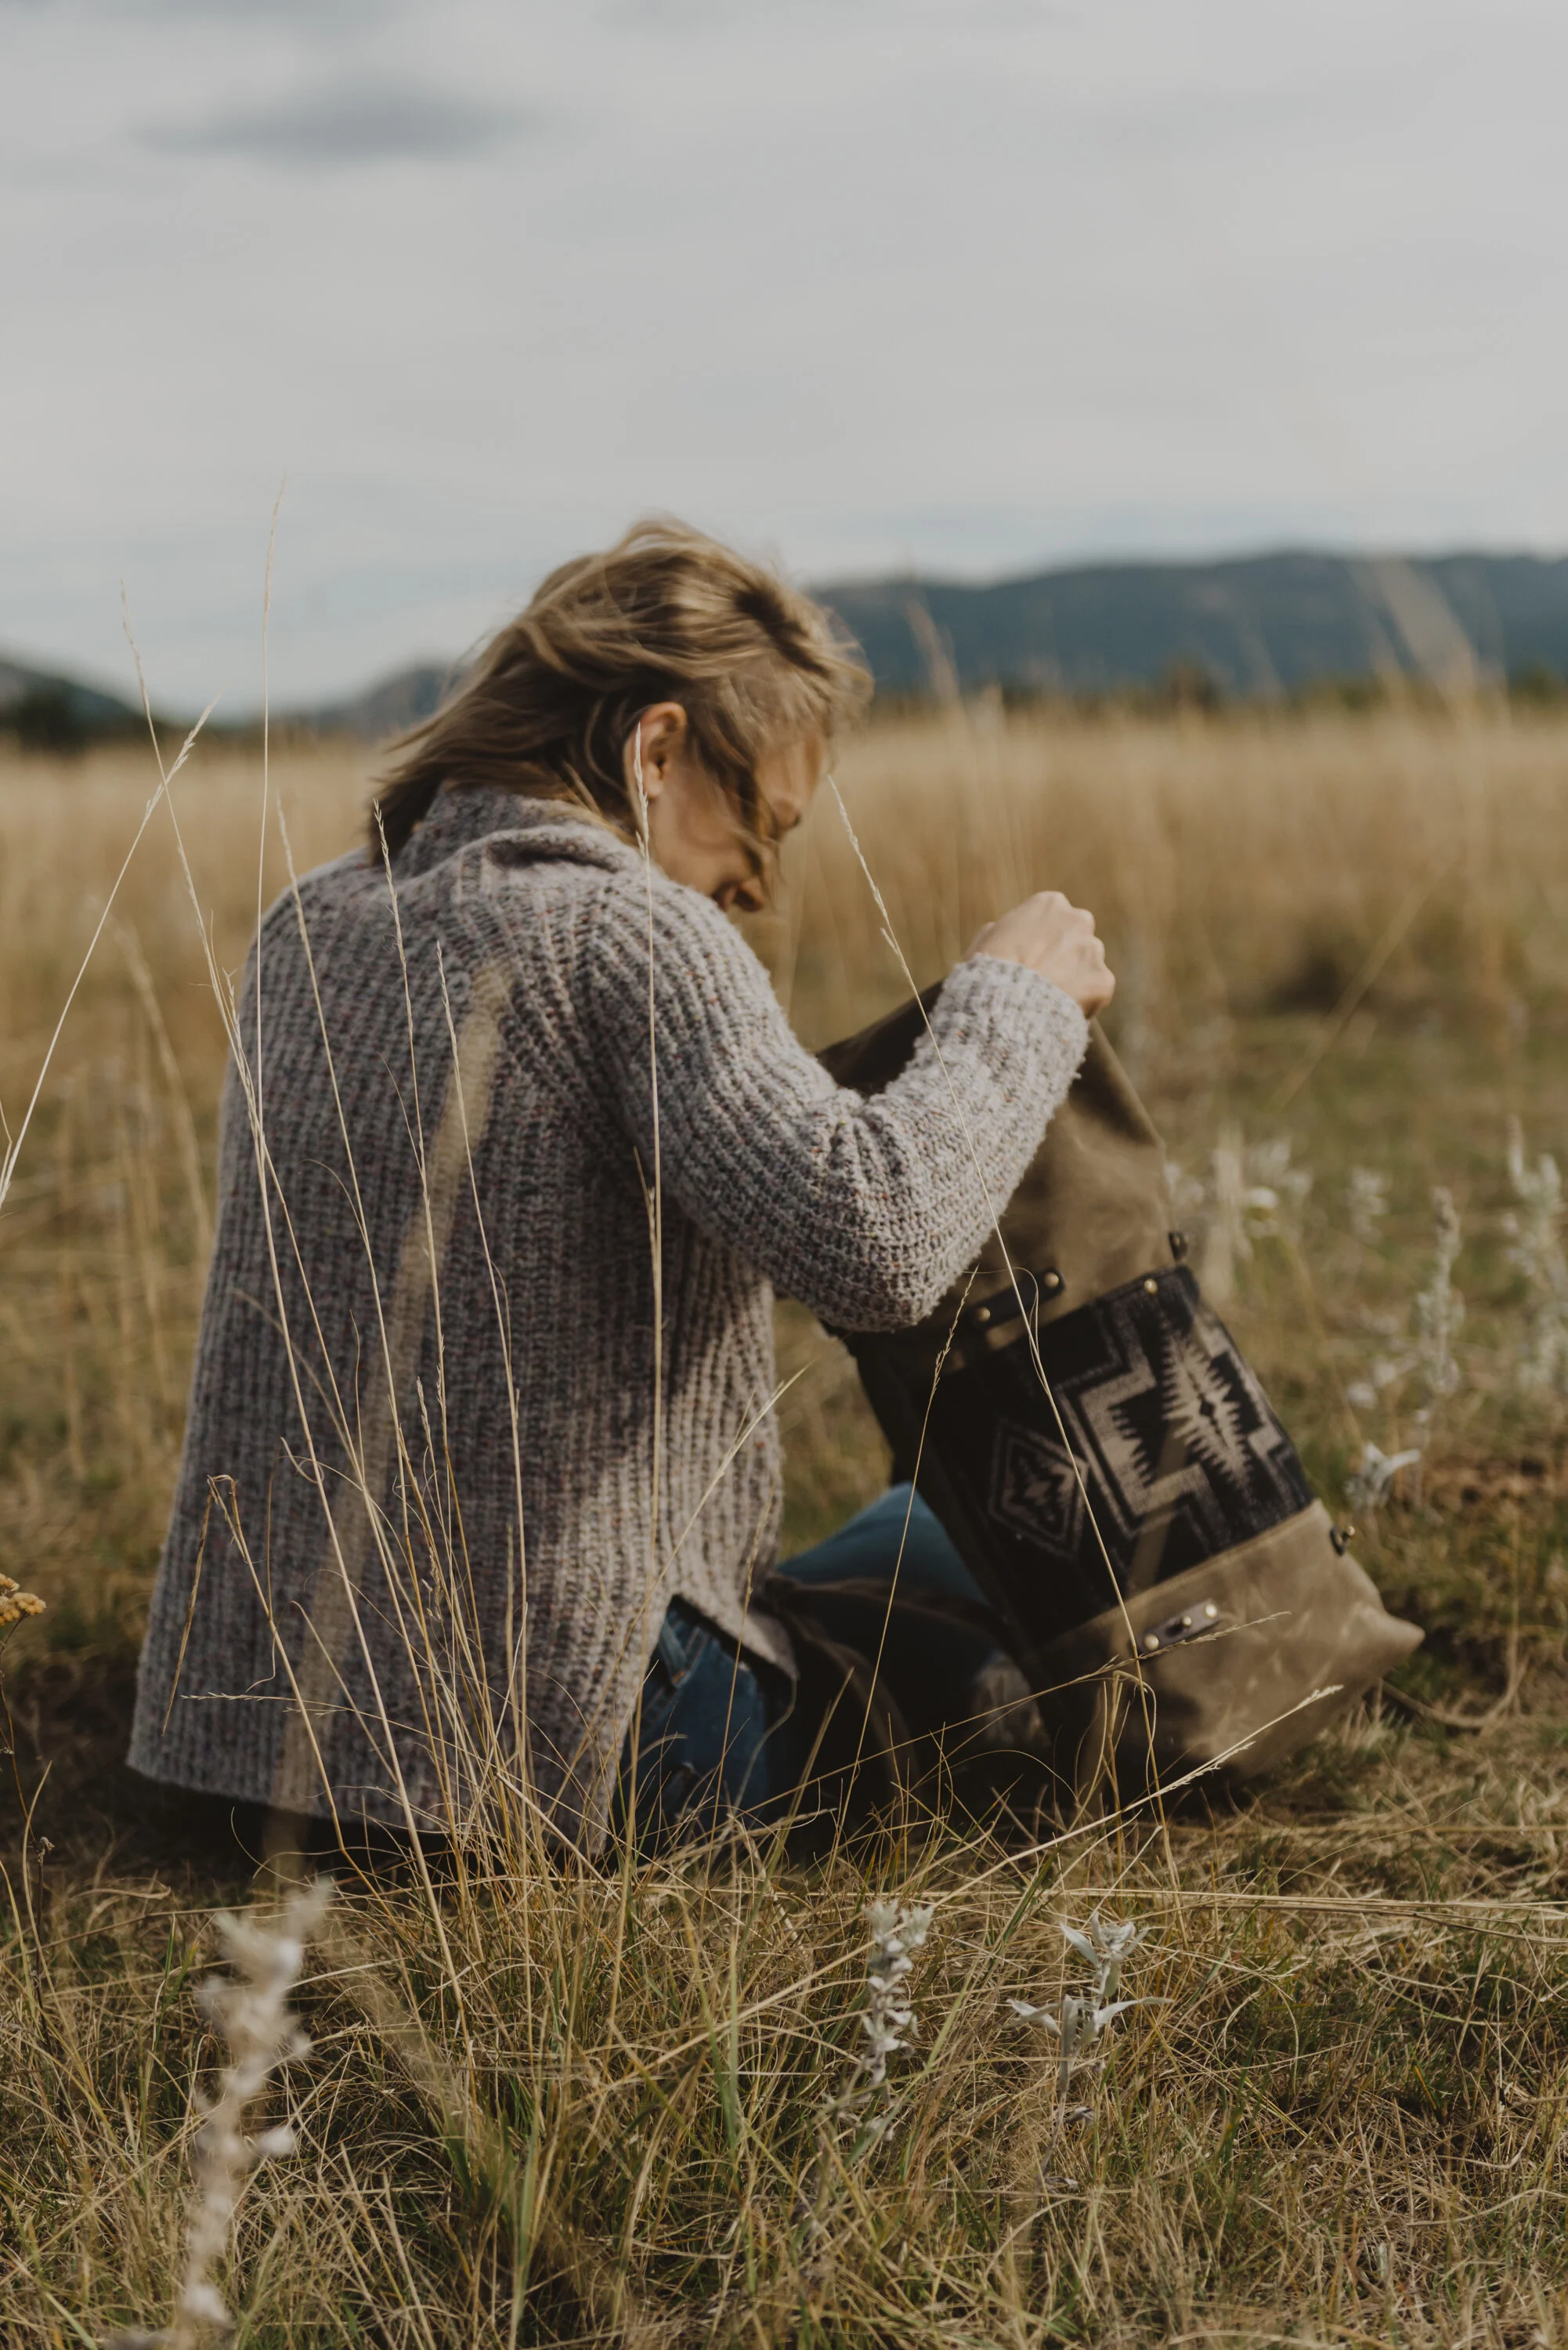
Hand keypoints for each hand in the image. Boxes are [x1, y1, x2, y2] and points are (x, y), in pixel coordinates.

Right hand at [966, 891, 1114, 1016]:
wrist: (1005, 1005)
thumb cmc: (988, 972)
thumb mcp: (984, 942)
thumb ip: (1003, 931)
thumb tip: (1004, 935)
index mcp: (1049, 904)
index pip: (1053, 917)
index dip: (1041, 940)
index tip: (1031, 957)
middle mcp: (1078, 920)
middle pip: (1076, 937)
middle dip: (1065, 954)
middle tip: (1045, 979)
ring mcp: (1094, 950)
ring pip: (1089, 964)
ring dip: (1076, 978)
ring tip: (1051, 1001)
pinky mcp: (1103, 981)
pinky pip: (1096, 993)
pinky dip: (1085, 1003)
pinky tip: (1061, 1013)